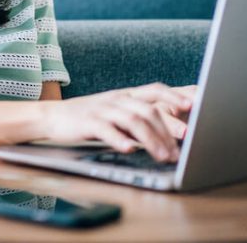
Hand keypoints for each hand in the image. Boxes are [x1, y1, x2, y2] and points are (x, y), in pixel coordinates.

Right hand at [38, 83, 194, 162]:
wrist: (53, 116)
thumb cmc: (90, 118)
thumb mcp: (116, 113)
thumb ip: (138, 119)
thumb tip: (170, 135)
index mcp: (126, 95)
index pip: (155, 90)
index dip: (174, 95)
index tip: (193, 106)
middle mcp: (117, 99)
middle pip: (148, 110)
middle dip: (168, 130)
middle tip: (179, 149)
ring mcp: (102, 109)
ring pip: (132, 121)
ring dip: (151, 140)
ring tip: (162, 156)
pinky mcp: (88, 122)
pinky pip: (107, 129)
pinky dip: (120, 140)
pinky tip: (129, 150)